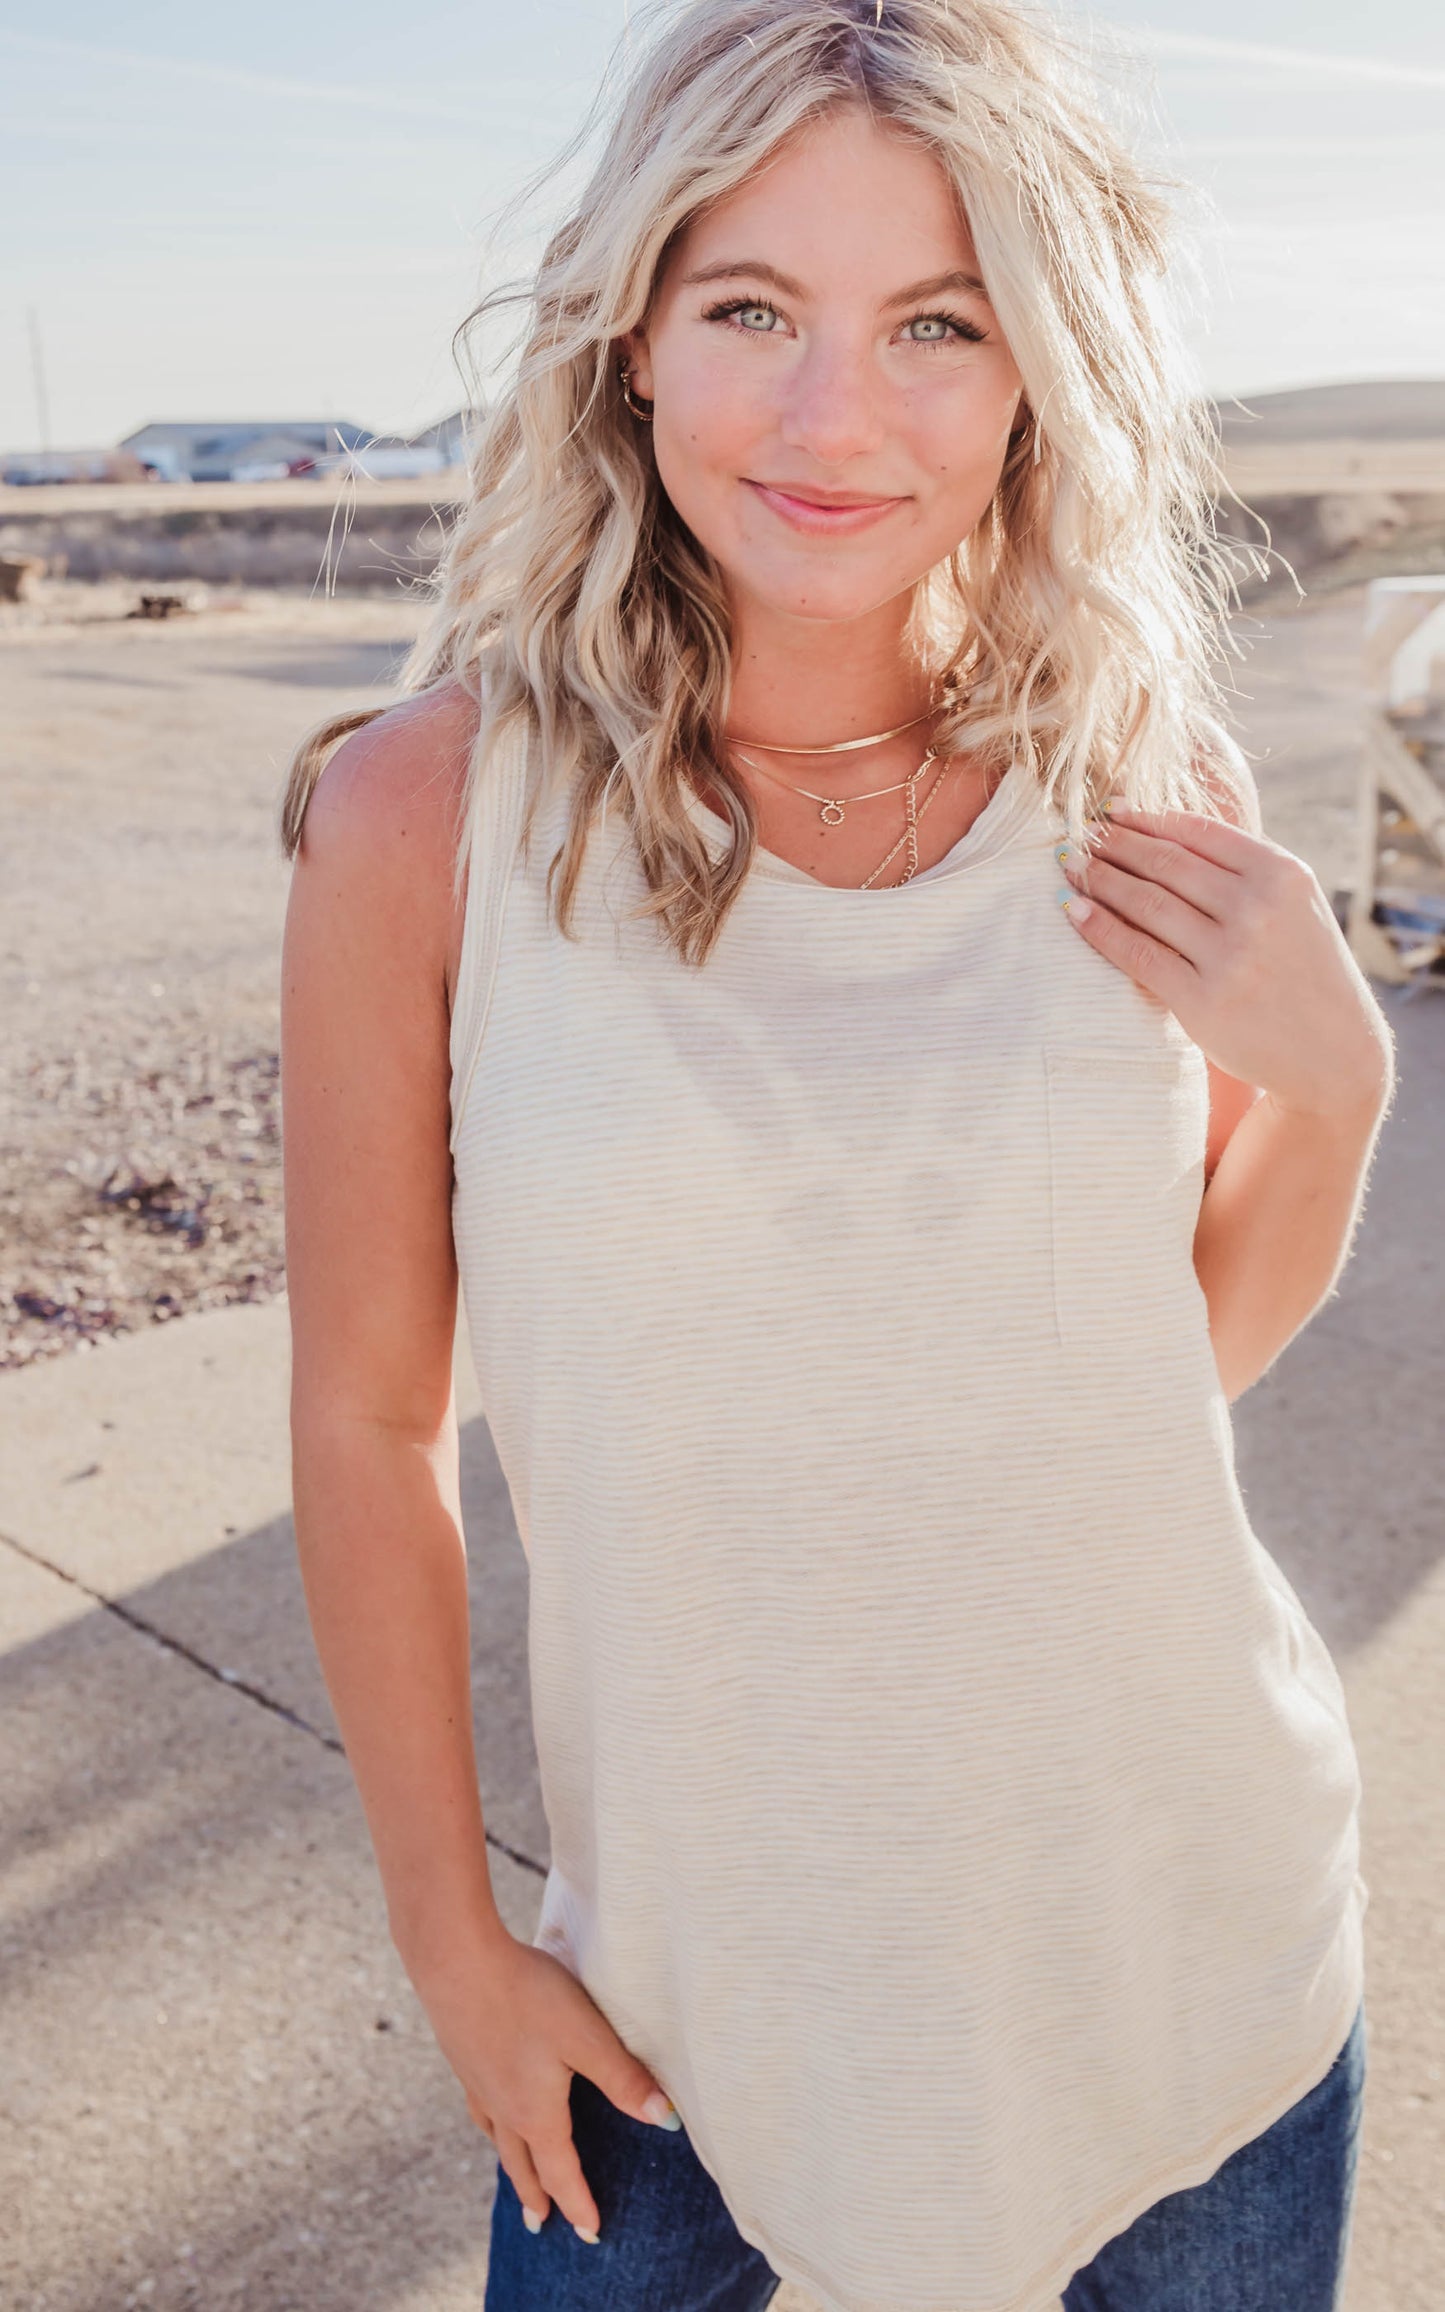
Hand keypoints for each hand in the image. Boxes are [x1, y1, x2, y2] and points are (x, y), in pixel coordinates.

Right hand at [411, 1927, 680, 2241]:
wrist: (456, 1960)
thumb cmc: (527, 1995)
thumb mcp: (585, 2035)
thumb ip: (624, 2078)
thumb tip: (666, 2120)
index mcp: (535, 2112)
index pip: (561, 2172)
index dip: (579, 2203)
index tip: (591, 2233)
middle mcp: (503, 2108)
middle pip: (523, 2165)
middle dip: (538, 2196)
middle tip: (543, 2225)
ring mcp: (477, 2084)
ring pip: (498, 2139)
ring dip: (511, 2165)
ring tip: (516, 2175)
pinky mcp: (463, 2058)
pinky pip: (481, 2109)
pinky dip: (491, 2126)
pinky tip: (490, 2108)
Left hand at [1058, 802, 1393, 1122]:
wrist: (1334, 1053)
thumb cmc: (1304, 972)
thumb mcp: (1294, 907)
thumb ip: (1243, 872)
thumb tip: (1163, 833)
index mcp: (1282, 875)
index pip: (1198, 832)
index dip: (1147, 818)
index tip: (1111, 810)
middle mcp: (1258, 909)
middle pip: (1166, 864)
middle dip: (1115, 844)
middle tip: (1079, 834)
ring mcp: (1231, 956)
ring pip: (1146, 902)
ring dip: (1099, 878)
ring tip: (1071, 866)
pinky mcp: (1203, 1000)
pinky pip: (1138, 953)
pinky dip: (1099, 928)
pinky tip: (1074, 910)